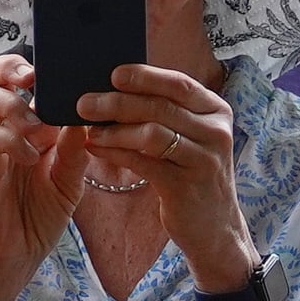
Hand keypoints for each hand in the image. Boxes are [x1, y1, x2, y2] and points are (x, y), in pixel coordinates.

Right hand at [0, 58, 85, 300]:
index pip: (20, 80)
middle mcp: (4, 129)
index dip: (32, 67)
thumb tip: (84, 116)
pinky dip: (10, 140)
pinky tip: (31, 157)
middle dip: (9, 68)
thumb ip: (75, 150)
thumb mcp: (70, 182)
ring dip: (12, 105)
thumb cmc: (38, 218)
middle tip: (32, 78)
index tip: (58, 68)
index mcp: (27, 126)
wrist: (15, 256)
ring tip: (36, 126)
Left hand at [74, 61, 254, 290]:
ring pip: (152, 134)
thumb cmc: (191, 174)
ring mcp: (204, 159)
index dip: (144, 76)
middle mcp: (216, 131)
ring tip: (89, 130)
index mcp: (215, 111)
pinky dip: (117, 155)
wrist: (214, 227)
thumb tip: (116, 86)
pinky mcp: (187, 186)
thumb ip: (165, 111)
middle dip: (118, 102)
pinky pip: (145, 164)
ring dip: (115, 130)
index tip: (112, 73)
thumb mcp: (189, 137)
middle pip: (161, 107)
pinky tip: (95, 150)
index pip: (178, 84)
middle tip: (84, 102)